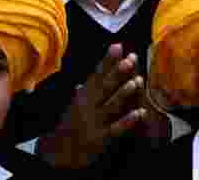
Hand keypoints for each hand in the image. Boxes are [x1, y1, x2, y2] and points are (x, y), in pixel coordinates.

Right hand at [38, 45, 145, 169]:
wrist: (58, 153)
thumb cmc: (72, 123)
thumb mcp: (77, 103)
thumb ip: (87, 87)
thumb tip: (89, 74)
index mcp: (84, 95)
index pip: (97, 74)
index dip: (107, 61)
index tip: (118, 46)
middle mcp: (88, 106)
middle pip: (104, 87)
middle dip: (117, 73)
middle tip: (130, 59)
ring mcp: (94, 122)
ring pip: (110, 105)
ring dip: (124, 93)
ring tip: (137, 81)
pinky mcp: (100, 138)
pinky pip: (116, 128)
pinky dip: (128, 120)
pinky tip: (140, 113)